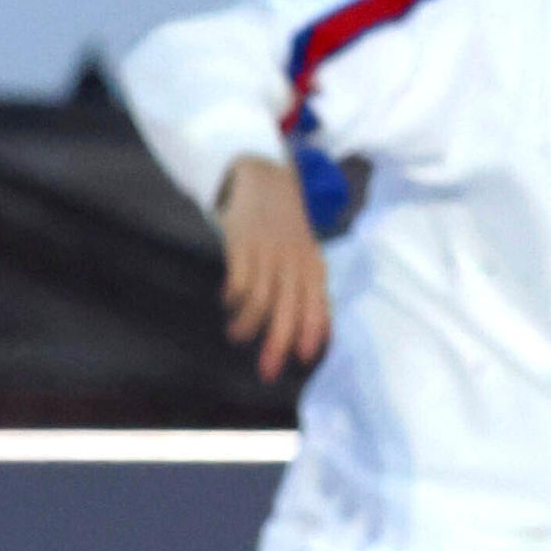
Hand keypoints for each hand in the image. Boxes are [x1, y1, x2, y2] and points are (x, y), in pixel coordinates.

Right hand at [213, 154, 333, 378]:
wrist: (265, 179)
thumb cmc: (287, 229)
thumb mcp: (306, 256)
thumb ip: (311, 291)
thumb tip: (322, 334)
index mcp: (313, 266)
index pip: (317, 305)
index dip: (311, 332)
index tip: (303, 358)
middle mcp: (293, 262)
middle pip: (288, 310)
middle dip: (278, 344)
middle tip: (267, 371)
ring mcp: (267, 253)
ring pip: (261, 300)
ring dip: (248, 325)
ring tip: (238, 334)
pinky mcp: (242, 243)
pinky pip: (239, 280)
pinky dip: (233, 298)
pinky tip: (228, 303)